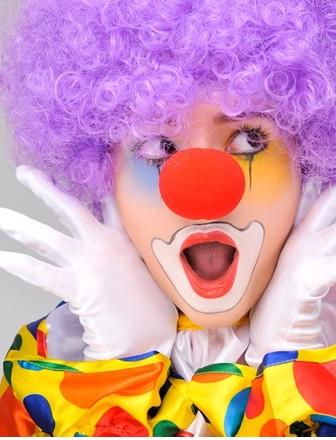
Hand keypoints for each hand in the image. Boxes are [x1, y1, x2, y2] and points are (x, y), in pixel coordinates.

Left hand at [0, 166, 177, 359]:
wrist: (156, 334)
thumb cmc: (152, 308)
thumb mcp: (144, 271)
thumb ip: (123, 257)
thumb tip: (102, 258)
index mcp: (125, 239)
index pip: (108, 203)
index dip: (92, 182)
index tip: (81, 165)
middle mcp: (106, 244)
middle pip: (70, 208)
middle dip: (45, 189)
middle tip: (25, 173)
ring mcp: (91, 263)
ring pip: (47, 238)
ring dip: (19, 225)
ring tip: (0, 215)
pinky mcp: (79, 286)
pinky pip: (41, 272)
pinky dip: (18, 264)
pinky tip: (0, 257)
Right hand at [246, 160, 335, 366]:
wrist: (266, 333)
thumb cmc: (283, 298)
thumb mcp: (292, 260)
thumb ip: (303, 232)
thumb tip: (312, 201)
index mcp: (293, 235)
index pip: (313, 197)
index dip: (333, 176)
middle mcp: (297, 240)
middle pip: (329, 201)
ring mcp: (303, 257)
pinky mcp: (311, 277)